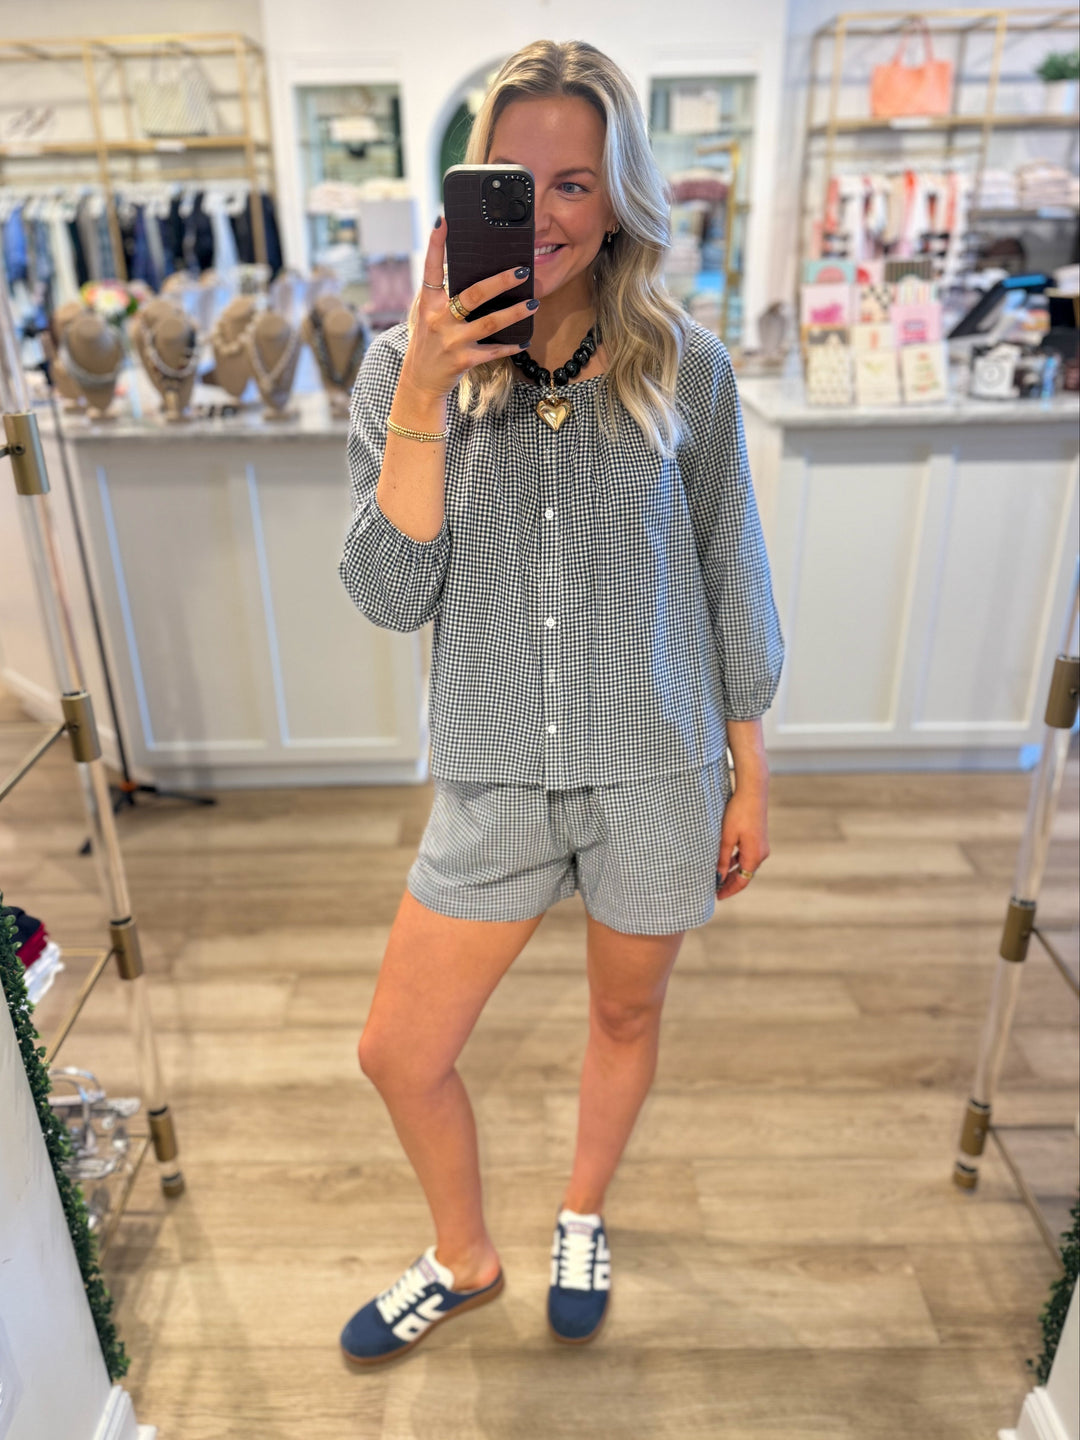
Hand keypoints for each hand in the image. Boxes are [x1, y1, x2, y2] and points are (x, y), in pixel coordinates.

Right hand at [399, 215, 536, 399]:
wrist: (419, 382)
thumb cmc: (429, 343)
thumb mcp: (428, 316)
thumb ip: (444, 296)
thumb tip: (475, 274)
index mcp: (428, 303)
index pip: (430, 268)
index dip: (436, 244)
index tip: (444, 220)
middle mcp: (438, 319)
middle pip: (474, 294)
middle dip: (501, 281)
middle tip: (523, 270)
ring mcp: (452, 341)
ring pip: (490, 323)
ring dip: (515, 312)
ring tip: (534, 303)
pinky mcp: (463, 361)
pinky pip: (493, 351)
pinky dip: (510, 347)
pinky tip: (524, 341)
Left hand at [715, 782, 770, 901]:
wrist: (753, 793)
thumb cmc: (738, 813)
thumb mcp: (727, 838)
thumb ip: (723, 859)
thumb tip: (718, 877)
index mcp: (754, 856)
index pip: (742, 881)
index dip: (729, 890)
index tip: (717, 896)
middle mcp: (761, 854)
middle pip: (745, 875)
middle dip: (730, 883)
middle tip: (715, 889)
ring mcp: (761, 846)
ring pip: (746, 865)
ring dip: (733, 872)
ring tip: (718, 877)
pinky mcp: (759, 838)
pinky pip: (747, 855)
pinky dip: (737, 861)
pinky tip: (726, 861)